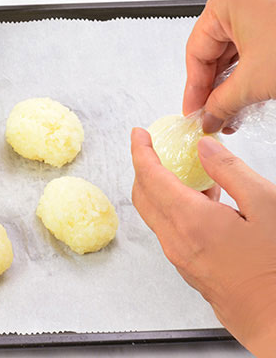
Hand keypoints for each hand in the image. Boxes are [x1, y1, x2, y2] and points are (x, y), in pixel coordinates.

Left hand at [131, 127, 275, 356]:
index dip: (140, 151)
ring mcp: (179, 256)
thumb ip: (230, 171)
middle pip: (142, 195)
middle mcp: (175, 240)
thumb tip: (203, 147)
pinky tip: (202, 201)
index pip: (150, 176)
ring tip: (188, 172)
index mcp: (190, 220)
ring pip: (154, 213)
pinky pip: (168, 229)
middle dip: (143, 167)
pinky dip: (172, 208)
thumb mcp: (267, 205)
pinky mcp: (187, 267)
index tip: (138, 134)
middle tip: (155, 148)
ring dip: (160, 188)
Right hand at [183, 0, 275, 132]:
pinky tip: (247, 98)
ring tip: (230, 112)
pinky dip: (250, 74)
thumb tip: (208, 117)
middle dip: (214, 90)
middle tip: (210, 115)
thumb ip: (221, 104)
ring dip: (232, 86)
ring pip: (236, 51)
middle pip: (215, 51)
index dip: (193, 89)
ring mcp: (265, 3)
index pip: (196, 51)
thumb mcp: (253, 83)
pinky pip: (255, 47)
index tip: (193, 111)